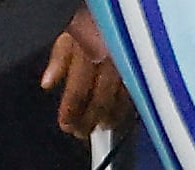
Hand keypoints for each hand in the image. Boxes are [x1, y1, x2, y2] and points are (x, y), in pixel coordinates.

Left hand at [41, 9, 131, 137]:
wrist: (127, 9)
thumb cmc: (97, 18)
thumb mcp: (71, 31)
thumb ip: (59, 57)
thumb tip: (48, 83)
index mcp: (89, 54)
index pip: (78, 92)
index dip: (71, 113)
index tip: (66, 125)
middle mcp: (111, 64)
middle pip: (99, 103)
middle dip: (88, 122)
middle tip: (80, 133)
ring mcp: (131, 70)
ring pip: (121, 104)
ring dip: (109, 120)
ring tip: (100, 127)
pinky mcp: (145, 72)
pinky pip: (136, 97)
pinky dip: (126, 110)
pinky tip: (120, 116)